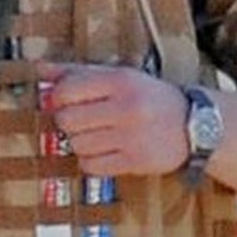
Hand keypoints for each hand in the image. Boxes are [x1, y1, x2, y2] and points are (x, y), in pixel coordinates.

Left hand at [37, 62, 189, 177]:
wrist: (196, 124)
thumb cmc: (150, 97)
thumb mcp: (120, 76)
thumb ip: (79, 72)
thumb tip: (40, 70)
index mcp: (121, 81)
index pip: (67, 90)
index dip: (58, 98)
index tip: (65, 101)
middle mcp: (127, 107)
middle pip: (67, 120)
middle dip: (68, 121)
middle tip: (82, 120)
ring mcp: (131, 137)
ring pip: (77, 144)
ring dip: (80, 142)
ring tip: (97, 135)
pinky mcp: (136, 162)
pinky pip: (91, 166)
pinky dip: (90, 161)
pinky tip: (103, 152)